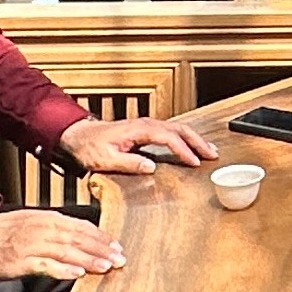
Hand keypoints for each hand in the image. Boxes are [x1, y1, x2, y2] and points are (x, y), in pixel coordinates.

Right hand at [0, 207, 123, 280]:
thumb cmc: (0, 232)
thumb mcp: (30, 221)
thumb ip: (54, 228)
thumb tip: (78, 235)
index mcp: (46, 218)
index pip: (80, 226)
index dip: (100, 236)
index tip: (117, 246)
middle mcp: (42, 228)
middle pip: (78, 238)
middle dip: (102, 249)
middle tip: (121, 259)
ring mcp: (31, 245)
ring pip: (67, 251)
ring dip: (89, 259)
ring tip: (107, 266)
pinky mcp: (20, 261)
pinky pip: (45, 265)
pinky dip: (62, 269)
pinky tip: (77, 273)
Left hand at [61, 114, 215, 175]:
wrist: (78, 136)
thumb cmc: (90, 147)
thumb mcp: (106, 159)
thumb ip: (129, 163)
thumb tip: (151, 167)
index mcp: (138, 130)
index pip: (168, 138)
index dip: (183, 150)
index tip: (195, 162)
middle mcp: (145, 124)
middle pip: (179, 129)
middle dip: (198, 141)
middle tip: (212, 155)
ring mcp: (146, 126)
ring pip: (177, 128)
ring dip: (194, 139)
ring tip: (209, 151)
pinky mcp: (146, 130)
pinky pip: (171, 132)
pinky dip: (185, 138)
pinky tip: (191, 147)